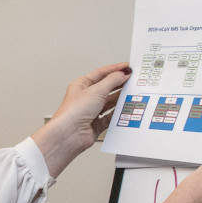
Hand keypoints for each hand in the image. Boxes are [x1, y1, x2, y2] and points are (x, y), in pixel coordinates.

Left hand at [31, 62, 131, 176]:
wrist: (68, 135)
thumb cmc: (73, 112)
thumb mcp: (96, 90)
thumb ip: (112, 81)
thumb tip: (122, 73)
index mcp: (81, 85)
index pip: (101, 73)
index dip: (116, 69)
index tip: (128, 67)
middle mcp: (85, 98)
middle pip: (106, 87)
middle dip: (120, 83)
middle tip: (133, 80)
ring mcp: (90, 111)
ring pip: (109, 102)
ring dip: (120, 98)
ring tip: (132, 93)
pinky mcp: (95, 124)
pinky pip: (109, 117)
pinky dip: (117, 113)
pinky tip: (125, 109)